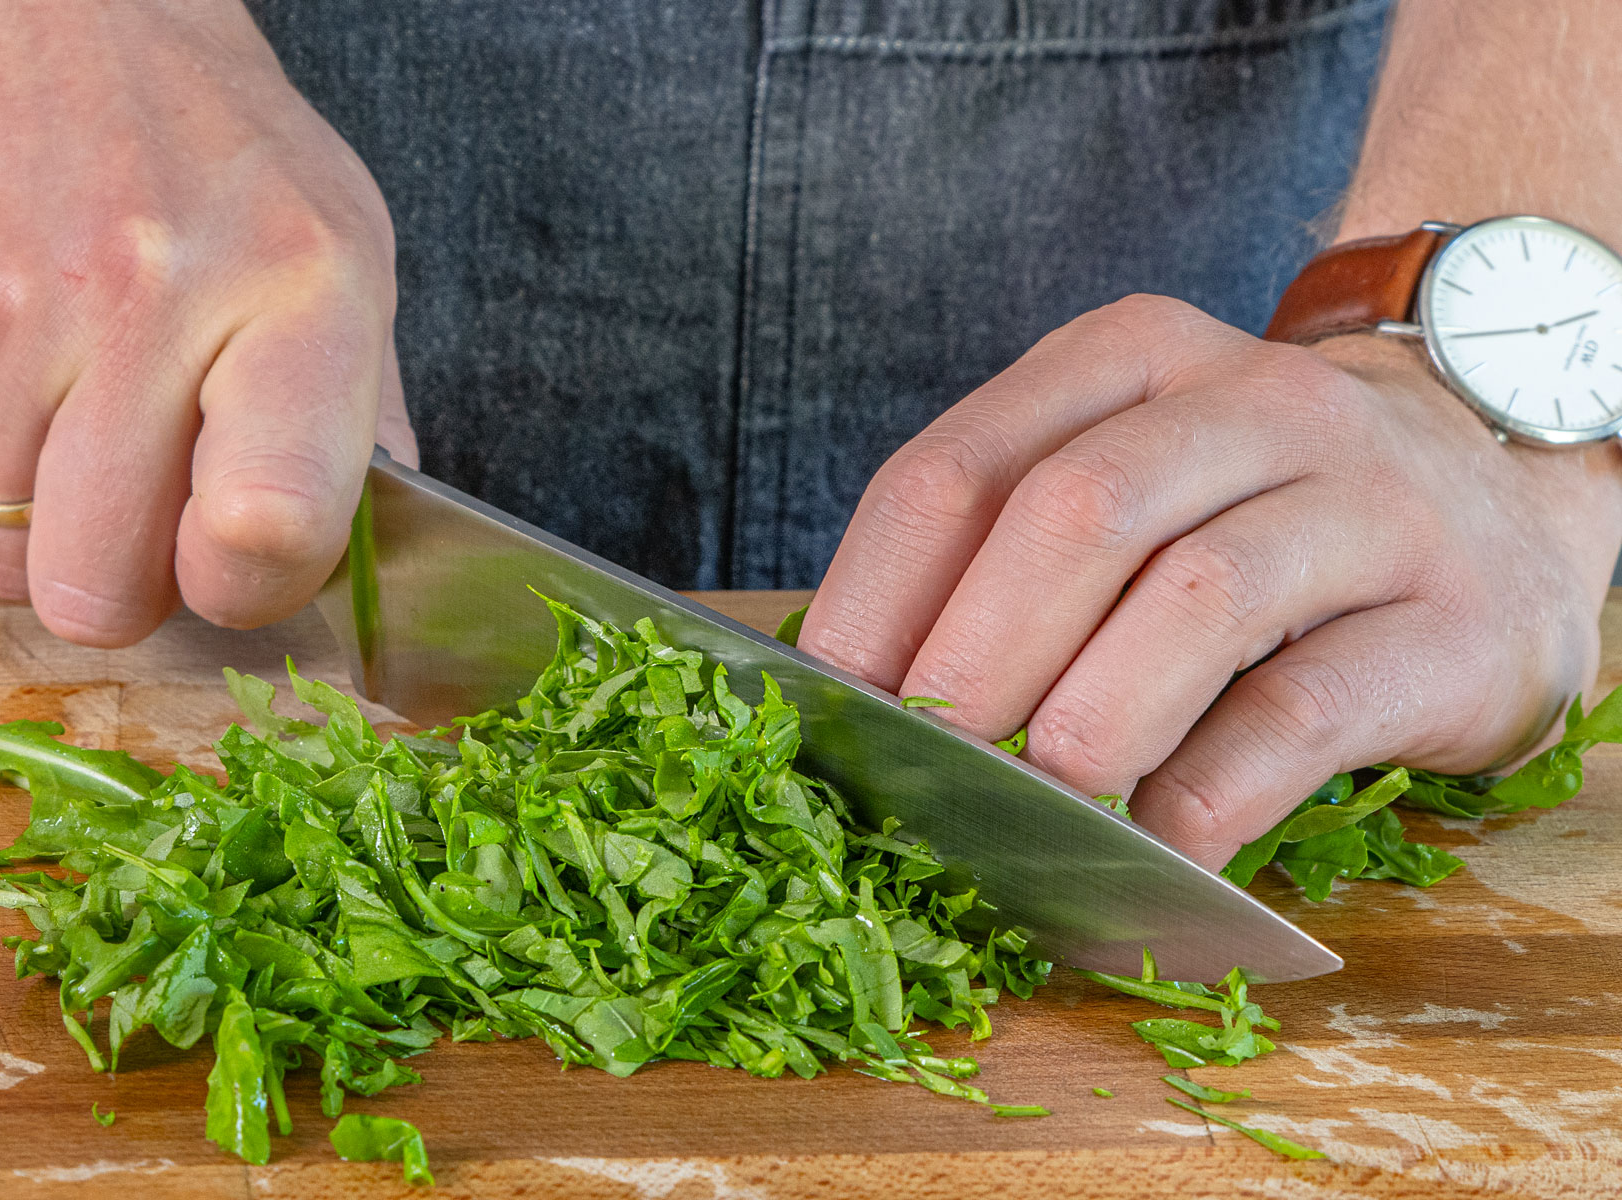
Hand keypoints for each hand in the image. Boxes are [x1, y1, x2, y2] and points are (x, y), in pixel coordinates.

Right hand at [0, 0, 417, 645]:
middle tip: (139, 498)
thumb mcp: (336, 237)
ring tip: (71, 405)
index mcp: (302, 290)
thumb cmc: (199, 133)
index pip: (277, 525)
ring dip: (36, 522)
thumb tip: (375, 551)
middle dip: (122, 578)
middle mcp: (154, 299)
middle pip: (107, 588)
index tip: (233, 563)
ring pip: (5, 559)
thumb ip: (362, 407)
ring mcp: (8, 312)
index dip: (247, 588)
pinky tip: (1, 376)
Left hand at [800, 294, 1621, 868]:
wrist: (1499, 498)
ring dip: (1089, 724)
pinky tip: (1154, 850)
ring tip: (1036, 807)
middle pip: (1076, 513)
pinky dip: (1206, 797)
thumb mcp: (1134, 488)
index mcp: (1133, 359)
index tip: (829, 703)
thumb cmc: (1259, 514)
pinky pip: (1303, 712)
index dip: (877, 596)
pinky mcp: (1455, 622)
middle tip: (924, 769)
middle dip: (975, 659)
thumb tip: (874, 705)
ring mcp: (1370, 502)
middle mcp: (1256, 402)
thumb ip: (1013, 559)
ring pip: (1199, 597)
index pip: (961, 466)